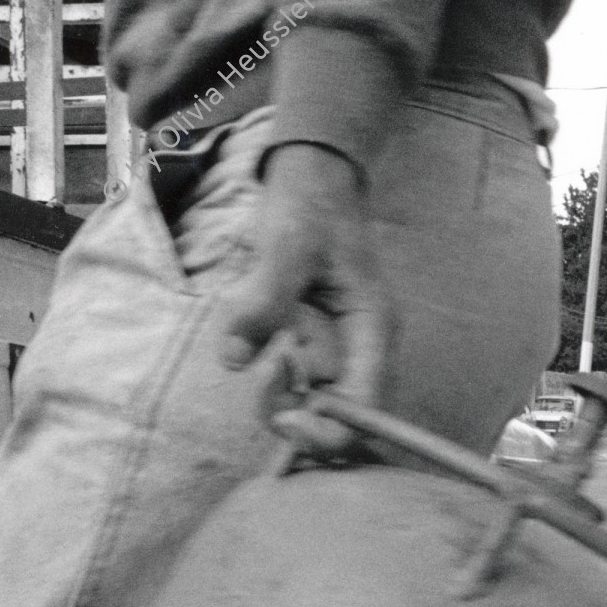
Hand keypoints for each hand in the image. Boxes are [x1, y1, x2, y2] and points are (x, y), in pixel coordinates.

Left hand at [218, 143, 392, 454]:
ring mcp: (336, 346)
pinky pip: (289, 376)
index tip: (285, 417)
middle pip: (336, 415)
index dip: (330, 430)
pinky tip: (249, 335)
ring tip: (246, 342)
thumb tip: (234, 361)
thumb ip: (263, 302)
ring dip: (273, 391)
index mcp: (372, 330)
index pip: (366, 408)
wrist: (310, 177)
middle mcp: (361, 348)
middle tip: (259, 375)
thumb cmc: (311, 206)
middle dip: (292, 410)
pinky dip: (264, 368)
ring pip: (308, 399)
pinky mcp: (310, 340)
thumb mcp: (287, 247)